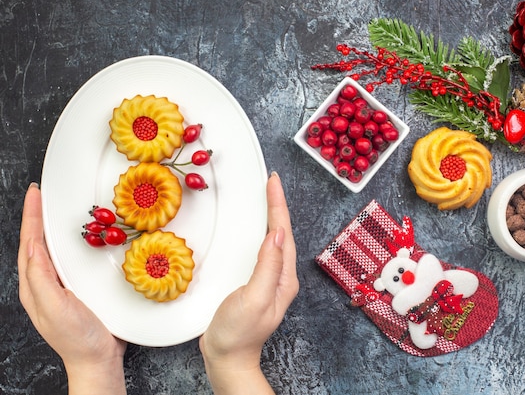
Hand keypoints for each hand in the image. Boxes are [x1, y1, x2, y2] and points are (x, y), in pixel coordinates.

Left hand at [18, 183, 126, 394]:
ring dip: (54, 228)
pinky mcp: (80, 287)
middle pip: (38, 242)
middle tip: (43, 195)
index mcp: (35, 286)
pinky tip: (83, 238)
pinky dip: (74, 244)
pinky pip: (72, 260)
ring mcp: (63, 285)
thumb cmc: (78, 337)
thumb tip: (35, 248)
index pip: (30, 243)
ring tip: (57, 210)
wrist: (98, 359)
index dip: (31, 217)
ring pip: (55, 250)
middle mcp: (46, 283)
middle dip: (38, 217)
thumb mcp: (55, 308)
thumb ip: (42, 279)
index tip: (35, 194)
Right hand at [199, 172, 298, 393]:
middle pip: (282, 231)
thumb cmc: (238, 333)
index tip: (272, 183)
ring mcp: (268, 278)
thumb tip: (277, 235)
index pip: (283, 232)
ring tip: (267, 195)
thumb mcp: (253, 299)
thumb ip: (267, 267)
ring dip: (270, 215)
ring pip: (272, 238)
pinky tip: (255, 226)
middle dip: (277, 204)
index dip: (278, 205)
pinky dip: (259, 230)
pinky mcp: (255, 280)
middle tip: (271, 182)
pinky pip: (261, 248)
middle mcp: (280, 276)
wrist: (227, 357)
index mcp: (283, 278)